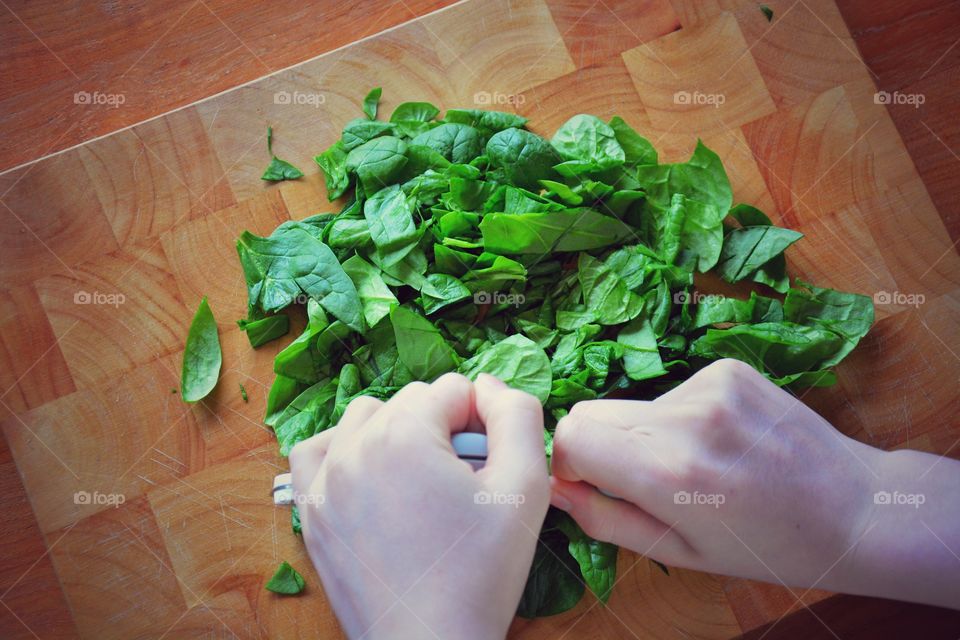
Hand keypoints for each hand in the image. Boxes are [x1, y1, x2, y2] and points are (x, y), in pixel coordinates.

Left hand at [290, 373, 549, 638]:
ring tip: (422, 481)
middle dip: (441, 429)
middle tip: (461, 483)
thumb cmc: (480, 572)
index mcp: (404, 434)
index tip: (487, 467)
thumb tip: (489, 385)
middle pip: (410, 401)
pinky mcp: (314, 512)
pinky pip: (316, 452)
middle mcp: (354, 447)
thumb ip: (517, 416)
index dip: (482, 422)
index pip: (453, 389)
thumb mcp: (525, 488)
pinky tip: (372, 476)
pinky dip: (344, 451)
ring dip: (396, 433)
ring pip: (364, 418)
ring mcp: (326, 481)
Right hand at [550, 359, 959, 608]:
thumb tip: (555, 487)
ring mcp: (710, 385)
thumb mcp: (678, 553)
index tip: (598, 484)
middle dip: (604, 446)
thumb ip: (605, 520)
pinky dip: (682, 418)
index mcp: (669, 472)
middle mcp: (686, 418)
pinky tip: (723, 442)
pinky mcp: (728, 368)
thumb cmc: (765, 545)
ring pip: (635, 404)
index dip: (574, 462)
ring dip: (649, 434)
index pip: (572, 432)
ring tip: (701, 464)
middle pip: (595, 410)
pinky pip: (672, 392)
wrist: (855, 509)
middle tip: (648, 481)